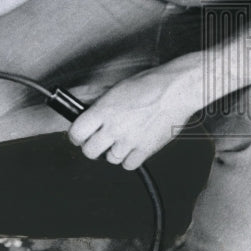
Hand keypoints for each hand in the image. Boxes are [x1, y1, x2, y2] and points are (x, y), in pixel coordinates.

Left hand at [66, 64, 199, 169]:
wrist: (175, 90)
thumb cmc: (148, 85)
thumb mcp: (115, 91)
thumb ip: (100, 107)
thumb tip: (88, 118)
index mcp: (103, 110)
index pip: (76, 133)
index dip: (75, 136)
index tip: (78, 137)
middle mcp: (114, 127)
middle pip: (90, 151)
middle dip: (91, 147)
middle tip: (96, 142)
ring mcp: (130, 140)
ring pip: (110, 159)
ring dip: (112, 152)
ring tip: (119, 140)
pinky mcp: (146, 149)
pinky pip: (128, 165)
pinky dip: (128, 160)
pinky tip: (131, 148)